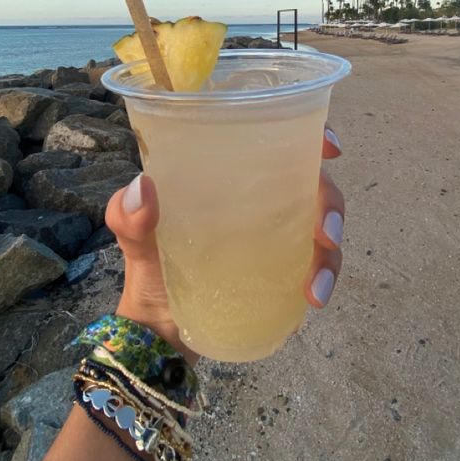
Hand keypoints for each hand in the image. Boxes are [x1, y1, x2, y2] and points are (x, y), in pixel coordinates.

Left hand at [104, 126, 344, 363]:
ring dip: (331, 251)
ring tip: (316, 283)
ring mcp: (280, 232)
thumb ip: (128, 216)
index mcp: (232, 171)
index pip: (279, 138)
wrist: (157, 326)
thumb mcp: (132, 237)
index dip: (312, 133)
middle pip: (315, 182)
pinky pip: (318, 266)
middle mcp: (264, 196)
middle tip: (325, 232)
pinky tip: (313, 298)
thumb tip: (142, 188)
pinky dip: (323, 279)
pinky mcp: (287, 268)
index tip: (328, 148)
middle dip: (331, 203)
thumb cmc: (150, 264)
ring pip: (325, 225)